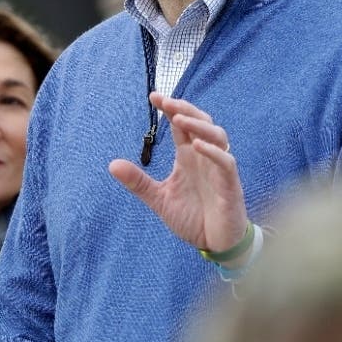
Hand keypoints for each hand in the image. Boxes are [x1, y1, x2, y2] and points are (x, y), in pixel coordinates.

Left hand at [109, 92, 249, 257]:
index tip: (153, 96)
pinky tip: (196, 146)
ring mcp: (219, 170)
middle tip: (166, 101)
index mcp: (189, 158)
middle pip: (201, 122)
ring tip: (179, 120)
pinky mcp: (230, 186)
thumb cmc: (192, 218)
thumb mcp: (159, 199)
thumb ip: (138, 182)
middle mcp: (205, 158)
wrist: (215, 244)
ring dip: (199, 126)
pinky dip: (214, 153)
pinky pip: (226, 163)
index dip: (170, 109)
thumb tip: (111, 164)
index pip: (181, 125)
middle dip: (185, 109)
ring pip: (217, 137)